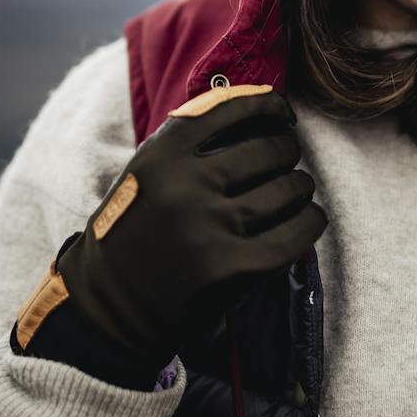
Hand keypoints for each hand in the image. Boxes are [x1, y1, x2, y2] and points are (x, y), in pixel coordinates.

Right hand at [15, 83, 326, 366]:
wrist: (106, 311)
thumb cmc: (135, 236)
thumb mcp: (147, 176)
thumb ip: (191, 146)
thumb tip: (262, 110)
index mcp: (159, 155)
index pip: (229, 107)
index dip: (268, 104)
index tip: (284, 113)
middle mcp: (183, 186)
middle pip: (269, 150)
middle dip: (287, 153)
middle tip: (286, 163)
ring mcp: (207, 228)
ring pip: (288, 190)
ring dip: (301, 189)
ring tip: (297, 193)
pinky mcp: (230, 270)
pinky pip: (294, 236)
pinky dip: (309, 224)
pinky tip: (308, 221)